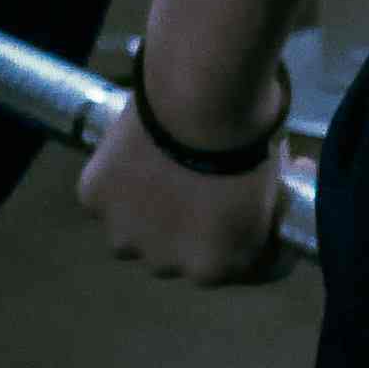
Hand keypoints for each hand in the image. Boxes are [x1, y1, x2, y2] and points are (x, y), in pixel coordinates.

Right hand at [75, 91, 298, 287]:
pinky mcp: (94, 201)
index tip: (230, 206)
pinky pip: (102, 195)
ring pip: (130, 232)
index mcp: (214, 267)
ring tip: (157, 166)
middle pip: (170, 255)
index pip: (220, 264)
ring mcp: (125, 234)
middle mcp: (165, 265)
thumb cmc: (252, 141)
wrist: (204, 100)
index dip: (226, 234)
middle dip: (181, 228)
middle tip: (190, 184)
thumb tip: (256, 207)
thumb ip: (256, 215)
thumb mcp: (273, 193)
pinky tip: (131, 149)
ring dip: (141, 211)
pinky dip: (113, 179)